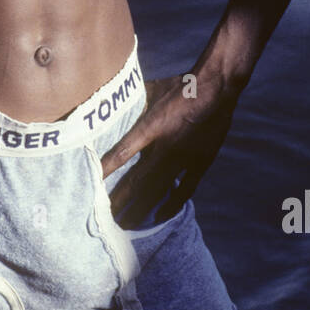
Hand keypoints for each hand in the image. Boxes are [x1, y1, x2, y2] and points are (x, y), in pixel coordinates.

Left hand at [100, 68, 242, 228]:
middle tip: (105, 219)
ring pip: (158, 190)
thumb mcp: (153, 90)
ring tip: (127, 225)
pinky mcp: (201, 163)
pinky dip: (171, 205)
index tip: (90, 185)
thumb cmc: (183, 85)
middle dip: (121, 201)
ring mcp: (184, 158)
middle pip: (138, 181)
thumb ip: (134, 102)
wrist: (218, 87)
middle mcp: (166, 146)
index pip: (123, 152)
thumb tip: (114, 102)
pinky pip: (184, 190)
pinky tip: (159, 217)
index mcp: (152, 126)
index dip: (106, 170)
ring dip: (141, 209)